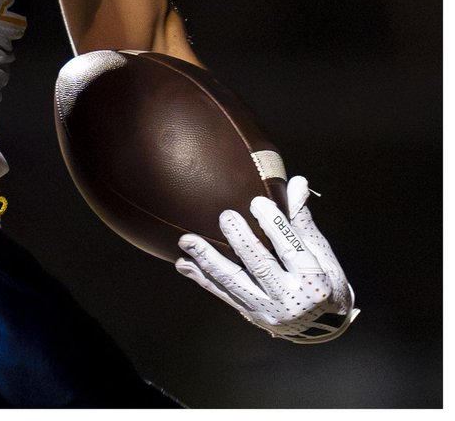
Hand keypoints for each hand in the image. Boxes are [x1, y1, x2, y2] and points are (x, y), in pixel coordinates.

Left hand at [175, 176, 358, 342]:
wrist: (325, 328)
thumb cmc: (325, 280)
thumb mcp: (323, 253)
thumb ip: (303, 220)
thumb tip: (297, 182)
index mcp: (314, 282)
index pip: (292, 250)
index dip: (274, 226)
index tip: (257, 201)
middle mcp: (290, 300)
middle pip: (261, 267)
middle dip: (241, 242)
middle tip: (225, 216)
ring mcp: (268, 310)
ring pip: (235, 283)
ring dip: (208, 261)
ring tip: (187, 240)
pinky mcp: (252, 315)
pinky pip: (224, 295)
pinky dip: (202, 279)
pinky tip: (183, 264)